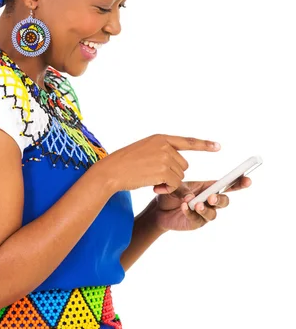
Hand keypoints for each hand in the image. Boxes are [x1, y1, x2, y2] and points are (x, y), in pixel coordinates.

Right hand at [100, 134, 220, 192]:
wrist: (111, 171)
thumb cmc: (124, 164)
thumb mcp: (144, 151)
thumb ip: (162, 153)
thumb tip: (181, 167)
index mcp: (160, 138)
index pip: (187, 141)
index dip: (204, 145)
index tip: (218, 146)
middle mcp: (165, 146)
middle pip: (183, 165)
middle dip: (173, 174)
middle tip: (155, 178)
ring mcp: (165, 157)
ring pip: (180, 176)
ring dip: (169, 183)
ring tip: (151, 181)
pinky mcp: (164, 171)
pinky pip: (175, 184)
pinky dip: (167, 189)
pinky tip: (153, 187)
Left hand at [152, 176, 251, 230]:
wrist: (158, 209)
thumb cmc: (171, 194)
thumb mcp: (176, 187)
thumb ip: (185, 190)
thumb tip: (190, 198)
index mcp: (209, 188)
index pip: (228, 185)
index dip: (239, 183)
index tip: (247, 180)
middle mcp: (210, 201)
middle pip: (224, 202)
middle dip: (221, 199)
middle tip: (212, 197)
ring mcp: (204, 214)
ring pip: (213, 213)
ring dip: (205, 208)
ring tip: (195, 204)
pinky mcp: (196, 223)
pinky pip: (197, 219)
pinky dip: (190, 212)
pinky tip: (184, 206)